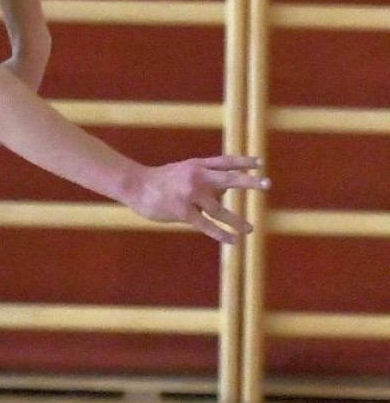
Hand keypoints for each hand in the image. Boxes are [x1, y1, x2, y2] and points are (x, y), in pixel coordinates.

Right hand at [127, 155, 269, 243]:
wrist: (135, 185)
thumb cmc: (157, 180)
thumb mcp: (180, 171)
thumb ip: (201, 179)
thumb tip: (223, 194)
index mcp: (197, 166)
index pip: (225, 161)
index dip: (243, 162)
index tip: (260, 163)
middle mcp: (197, 178)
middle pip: (229, 179)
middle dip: (249, 182)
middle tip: (267, 185)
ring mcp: (191, 195)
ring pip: (220, 209)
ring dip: (236, 220)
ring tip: (250, 229)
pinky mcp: (183, 211)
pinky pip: (206, 224)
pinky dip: (220, 233)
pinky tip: (232, 240)